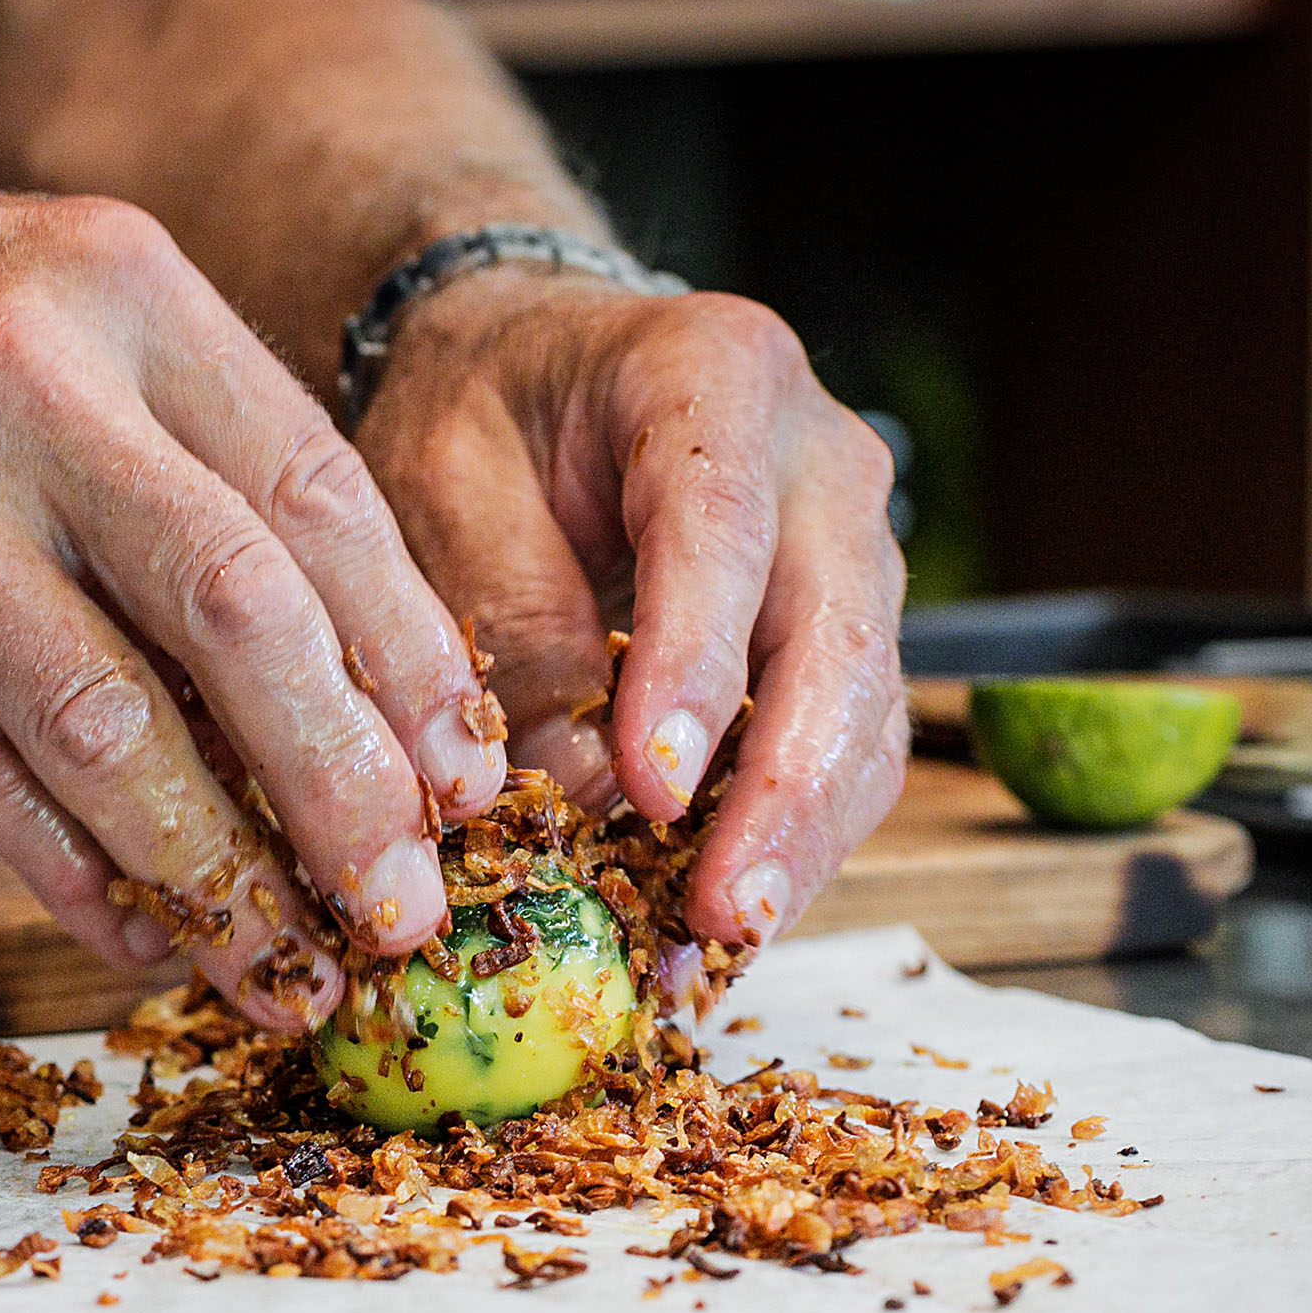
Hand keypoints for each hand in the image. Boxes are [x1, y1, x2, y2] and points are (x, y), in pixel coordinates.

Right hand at [0, 147, 508, 1027]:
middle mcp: (27, 383)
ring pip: (110, 726)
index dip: (412, 664)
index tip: (464, 780)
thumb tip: (335, 681)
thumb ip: (180, 458)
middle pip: (245, 618)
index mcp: (123, 293)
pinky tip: (143, 939)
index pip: (320, 500)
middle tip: (404, 908)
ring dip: (217, 874)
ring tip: (287, 965)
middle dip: (347, 790)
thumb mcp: (44, 313)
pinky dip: (76, 877)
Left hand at [352, 269, 909, 947]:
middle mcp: (820, 464)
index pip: (722, 534)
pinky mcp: (841, 638)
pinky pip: (841, 751)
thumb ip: (512, 619)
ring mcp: (849, 555)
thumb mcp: (446, 484)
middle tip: (718, 915)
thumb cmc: (478, 412)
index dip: (695, 669)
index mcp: (716, 378)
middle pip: (839, 640)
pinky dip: (785, 839)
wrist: (527, 367)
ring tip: (711, 945)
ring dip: (798, 842)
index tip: (654, 790)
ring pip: (865, 714)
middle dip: (784, 793)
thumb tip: (581, 793)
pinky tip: (713, 921)